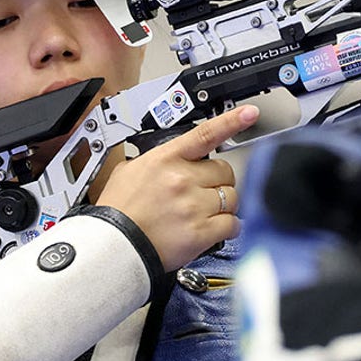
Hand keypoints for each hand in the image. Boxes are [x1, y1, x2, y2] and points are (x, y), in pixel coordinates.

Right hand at [97, 104, 259, 270]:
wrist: (110, 247)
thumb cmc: (117, 213)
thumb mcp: (128, 172)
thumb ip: (154, 161)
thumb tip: (167, 159)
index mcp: (165, 159)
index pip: (206, 134)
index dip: (231, 121)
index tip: (250, 113)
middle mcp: (182, 179)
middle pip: (225, 172)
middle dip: (218, 183)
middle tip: (202, 195)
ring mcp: (193, 205)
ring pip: (232, 198)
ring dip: (223, 207)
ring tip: (202, 215)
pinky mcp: (200, 232)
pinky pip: (232, 225)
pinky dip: (227, 229)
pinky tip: (212, 231)